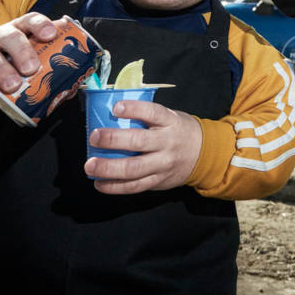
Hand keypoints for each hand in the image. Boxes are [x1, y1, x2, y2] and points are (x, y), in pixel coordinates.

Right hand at [0, 12, 60, 103]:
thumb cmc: (10, 58)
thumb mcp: (27, 55)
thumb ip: (46, 68)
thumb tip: (71, 90)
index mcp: (19, 29)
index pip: (30, 20)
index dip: (40, 25)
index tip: (50, 35)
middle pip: (9, 37)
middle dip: (22, 51)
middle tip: (31, 69)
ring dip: (1, 70)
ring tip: (13, 86)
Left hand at [84, 101, 202, 193]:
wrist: (204, 154)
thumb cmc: (178, 131)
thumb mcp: (170, 117)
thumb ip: (147, 117)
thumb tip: (111, 112)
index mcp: (170, 122)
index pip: (152, 112)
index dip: (134, 109)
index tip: (116, 108)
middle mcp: (167, 143)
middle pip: (139, 142)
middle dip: (113, 140)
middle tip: (94, 137)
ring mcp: (163, 164)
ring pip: (134, 168)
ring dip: (109, 168)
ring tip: (90, 166)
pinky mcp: (158, 181)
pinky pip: (134, 186)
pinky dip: (115, 186)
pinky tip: (99, 183)